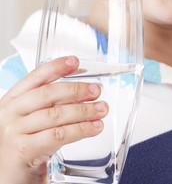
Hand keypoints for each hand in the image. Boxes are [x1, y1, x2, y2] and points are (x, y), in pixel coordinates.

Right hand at [0, 56, 108, 183]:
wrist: (9, 176)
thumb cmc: (24, 145)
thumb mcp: (33, 120)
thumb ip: (50, 106)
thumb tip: (84, 92)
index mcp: (11, 101)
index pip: (34, 78)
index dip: (55, 67)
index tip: (75, 61)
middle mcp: (9, 114)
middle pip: (47, 94)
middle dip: (76, 90)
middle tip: (96, 91)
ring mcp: (14, 132)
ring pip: (56, 115)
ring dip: (84, 110)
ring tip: (101, 110)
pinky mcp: (24, 150)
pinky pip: (58, 135)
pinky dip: (81, 129)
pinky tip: (94, 127)